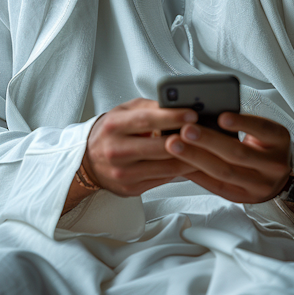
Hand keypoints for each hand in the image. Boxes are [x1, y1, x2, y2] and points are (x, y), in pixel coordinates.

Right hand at [83, 98, 198, 196]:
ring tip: (206, 149)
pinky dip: (180, 171)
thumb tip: (176, 105)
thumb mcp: (123, 111)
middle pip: (159, 147)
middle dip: (186, 140)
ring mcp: (123, 173)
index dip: (171, 117)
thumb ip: (148, 107)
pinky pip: (163, 180)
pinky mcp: (131, 189)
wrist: (87, 161)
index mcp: (114, 126)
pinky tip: (192, 163)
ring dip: (189, 158)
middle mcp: (116, 150)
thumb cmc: (111, 132)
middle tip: (206, 132)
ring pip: (165, 167)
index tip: (191, 114)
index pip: (146, 120)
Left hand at [165, 112, 290, 203]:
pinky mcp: (244, 198)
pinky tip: (180, 163)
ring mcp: (260, 185)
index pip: (262, 129)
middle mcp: (274, 164)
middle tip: (185, 129)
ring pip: (224, 172)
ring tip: (175, 145)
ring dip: (196, 157)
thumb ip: (239, 122)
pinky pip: (217, 186)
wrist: (277, 175)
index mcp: (279, 140)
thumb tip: (202, 114)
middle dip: (208, 140)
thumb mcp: (261, 130)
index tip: (221, 117)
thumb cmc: (263, 144)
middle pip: (238, 153)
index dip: (242, 123)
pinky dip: (197, 174)